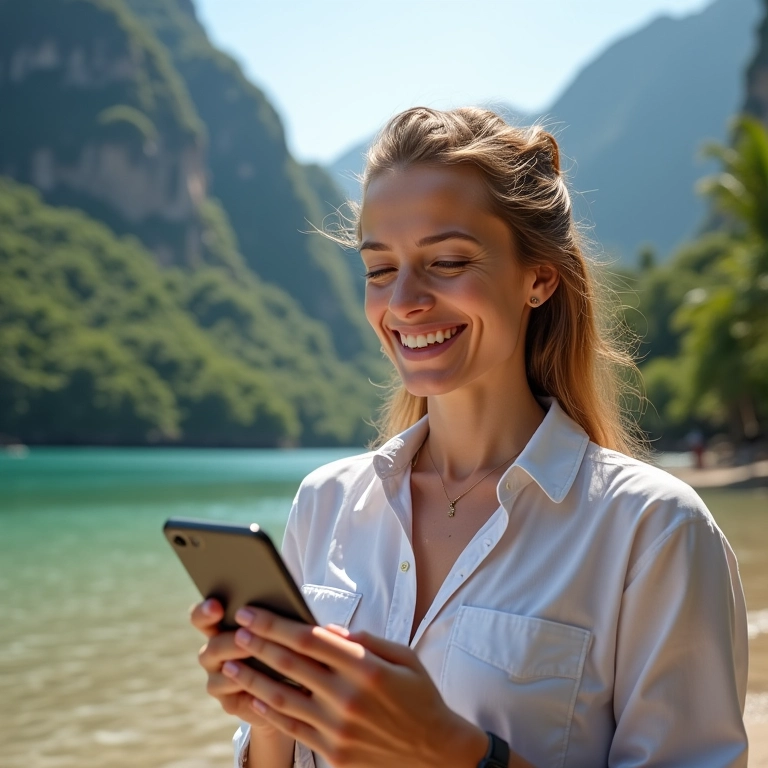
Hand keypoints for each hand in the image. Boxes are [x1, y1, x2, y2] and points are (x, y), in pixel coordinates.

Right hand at [189, 599, 283, 738]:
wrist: (293, 682)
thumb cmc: (286, 642)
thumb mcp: (280, 625)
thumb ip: (271, 615)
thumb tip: (279, 600)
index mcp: (221, 627)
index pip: (201, 617)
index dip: (204, 611)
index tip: (216, 606)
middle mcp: (214, 652)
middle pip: (214, 646)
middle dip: (231, 641)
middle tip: (246, 634)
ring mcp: (219, 678)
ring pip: (223, 672)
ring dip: (240, 665)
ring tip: (257, 657)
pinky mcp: (230, 702)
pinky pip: (233, 697)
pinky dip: (249, 688)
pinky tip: (265, 685)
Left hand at [221, 607, 488, 767]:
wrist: (436, 754)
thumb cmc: (420, 698)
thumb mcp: (405, 658)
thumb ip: (366, 641)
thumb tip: (328, 629)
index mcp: (368, 667)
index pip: (310, 638)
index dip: (277, 624)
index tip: (253, 612)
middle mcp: (349, 696)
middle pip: (291, 663)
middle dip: (258, 643)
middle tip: (235, 629)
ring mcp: (339, 727)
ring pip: (284, 696)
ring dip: (253, 677)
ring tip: (230, 663)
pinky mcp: (334, 753)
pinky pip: (293, 728)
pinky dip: (270, 711)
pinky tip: (254, 696)